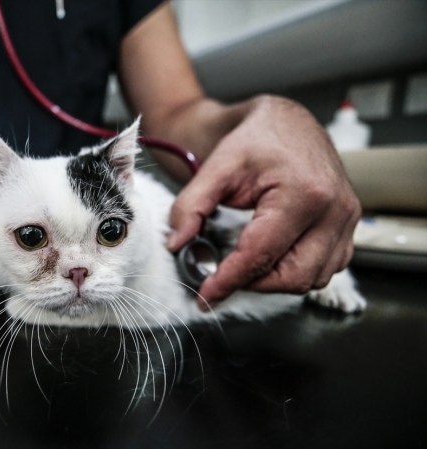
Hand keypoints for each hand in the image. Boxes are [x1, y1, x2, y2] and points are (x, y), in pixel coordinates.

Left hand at [167, 95, 360, 310]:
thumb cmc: (256, 138)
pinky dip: (298, 271)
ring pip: (313, 278)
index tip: (205, 296)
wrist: (286, 121)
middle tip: (223, 278)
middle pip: (293, 277)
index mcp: (303, 193)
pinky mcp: (349, 224)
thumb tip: (176, 244)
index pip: (261, 255)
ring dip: (276, 281)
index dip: (228, 281)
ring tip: (245, 265)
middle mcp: (334, 209)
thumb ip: (191, 206)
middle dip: (254, 284)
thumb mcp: (217, 167)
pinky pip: (328, 267)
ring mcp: (347, 218)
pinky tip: (273, 258)